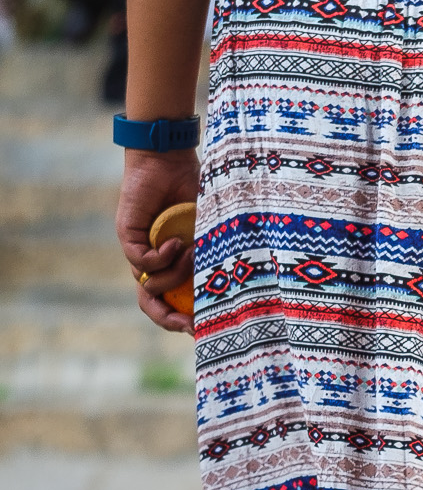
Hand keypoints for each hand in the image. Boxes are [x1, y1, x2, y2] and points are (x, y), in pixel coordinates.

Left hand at [117, 148, 199, 333]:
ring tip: (191, 254)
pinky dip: (161, 259)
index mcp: (174, 262)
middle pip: (152, 303)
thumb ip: (213, 257)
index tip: (202, 329)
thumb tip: (228, 290)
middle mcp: (155, 259)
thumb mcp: (211, 233)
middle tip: (189, 324)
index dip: (184, 319)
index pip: (172, 300)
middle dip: (168, 318)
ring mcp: (140, 249)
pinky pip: (141, 263)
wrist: (170, 160)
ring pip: (148, 285)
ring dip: (173, 277)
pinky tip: (176, 243)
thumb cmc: (197, 191)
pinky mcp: (128, 236)